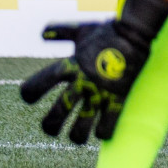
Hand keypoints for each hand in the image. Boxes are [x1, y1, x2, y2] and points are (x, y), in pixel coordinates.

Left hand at [19, 0, 167, 143]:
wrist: (138, 33)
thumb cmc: (109, 32)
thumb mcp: (82, 30)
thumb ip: (60, 32)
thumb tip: (43, 34)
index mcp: (70, 66)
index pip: (37, 85)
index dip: (29, 93)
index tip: (30, 98)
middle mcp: (82, 83)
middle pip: (58, 113)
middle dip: (50, 126)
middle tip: (50, 129)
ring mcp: (101, 93)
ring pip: (81, 126)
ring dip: (75, 136)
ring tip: (75, 137)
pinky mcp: (119, 98)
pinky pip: (107, 125)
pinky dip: (102, 132)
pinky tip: (100, 131)